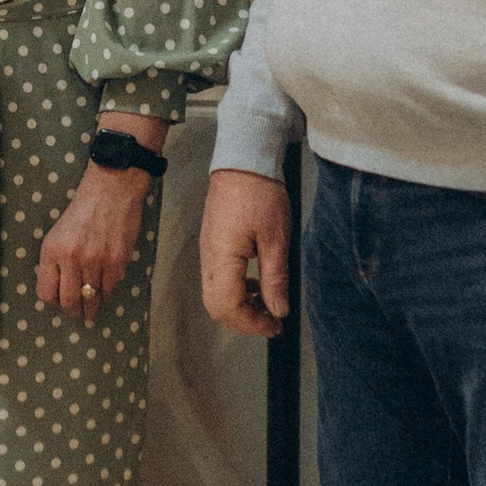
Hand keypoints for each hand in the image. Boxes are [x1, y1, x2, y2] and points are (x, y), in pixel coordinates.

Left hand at [37, 163, 153, 323]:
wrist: (110, 190)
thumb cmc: (82, 211)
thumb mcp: (57, 233)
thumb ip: (55, 262)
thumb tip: (58, 291)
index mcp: (52, 251)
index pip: (47, 292)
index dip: (53, 302)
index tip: (59, 303)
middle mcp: (71, 258)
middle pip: (70, 302)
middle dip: (74, 312)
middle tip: (78, 315)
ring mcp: (95, 260)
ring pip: (92, 298)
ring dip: (93, 307)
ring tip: (93, 310)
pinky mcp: (116, 260)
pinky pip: (111, 288)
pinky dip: (108, 293)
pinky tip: (106, 291)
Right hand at [201, 171, 291, 334]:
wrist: (243, 159)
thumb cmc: (260, 192)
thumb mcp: (276, 238)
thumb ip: (275, 278)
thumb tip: (278, 310)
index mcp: (222, 257)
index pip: (227, 307)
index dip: (251, 324)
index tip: (275, 326)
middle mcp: (208, 258)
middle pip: (216, 306)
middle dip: (244, 320)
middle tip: (272, 321)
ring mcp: (208, 251)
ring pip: (216, 295)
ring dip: (241, 306)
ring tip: (269, 303)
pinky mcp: (213, 244)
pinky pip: (218, 279)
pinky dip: (237, 290)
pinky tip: (258, 283)